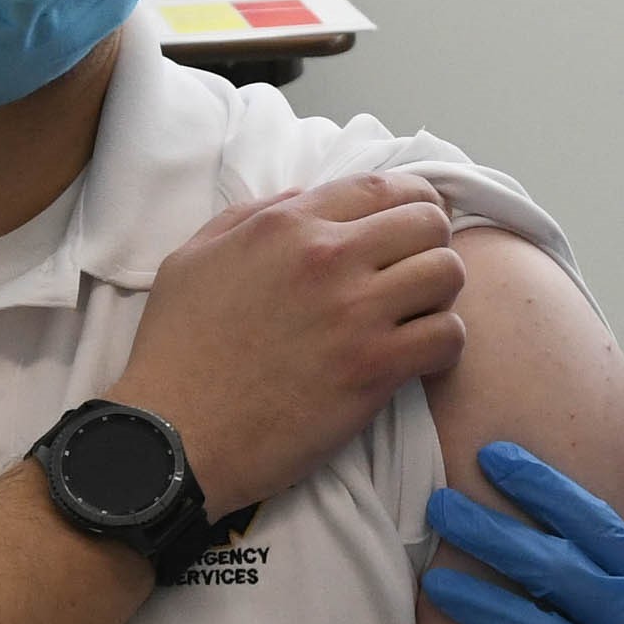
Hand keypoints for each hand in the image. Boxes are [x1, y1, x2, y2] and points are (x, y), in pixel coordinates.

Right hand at [111, 171, 466, 517]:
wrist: (175, 436)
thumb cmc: (177, 351)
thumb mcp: (194, 258)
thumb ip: (250, 216)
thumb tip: (303, 197)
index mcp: (288, 226)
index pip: (382, 186)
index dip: (411, 201)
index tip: (412, 224)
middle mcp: (329, 258)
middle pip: (428, 222)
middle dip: (431, 243)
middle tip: (415, 274)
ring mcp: (356, 313)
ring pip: (448, 273)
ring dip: (440, 294)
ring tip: (417, 316)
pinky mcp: (373, 369)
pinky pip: (448, 336)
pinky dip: (444, 346)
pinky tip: (418, 357)